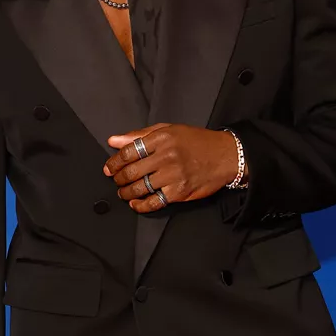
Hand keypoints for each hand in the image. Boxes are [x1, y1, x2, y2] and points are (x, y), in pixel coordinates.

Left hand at [104, 124, 237, 212]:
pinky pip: (154, 202)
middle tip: (116, 180)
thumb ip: (140, 136)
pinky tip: (136, 204)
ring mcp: (173, 175)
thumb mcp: (169, 130)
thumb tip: (114, 140)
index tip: (109, 167)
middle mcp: (166, 156)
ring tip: (124, 192)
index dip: (114, 162)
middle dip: (118, 179)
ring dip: (127, 193)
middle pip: (131, 171)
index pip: (128, 151)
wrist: (226, 156)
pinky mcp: (179, 192)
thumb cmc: (198, 142)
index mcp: (161, 138)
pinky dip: (141, 205)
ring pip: (140, 188)